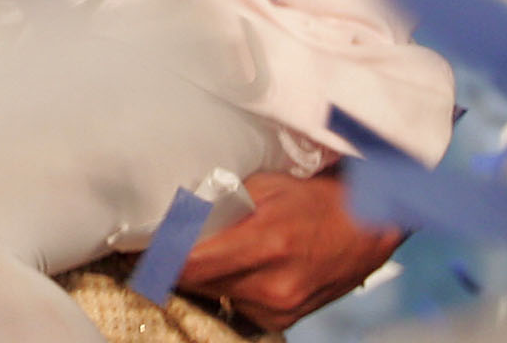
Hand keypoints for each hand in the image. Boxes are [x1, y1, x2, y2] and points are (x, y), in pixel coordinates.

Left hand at [177, 169, 403, 330]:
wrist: (367, 227)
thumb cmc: (314, 197)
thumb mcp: (266, 186)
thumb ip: (222, 203)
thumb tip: (178, 216)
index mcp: (266, 242)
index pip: (191, 262)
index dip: (160, 255)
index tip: (139, 243)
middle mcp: (272, 283)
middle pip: (196, 283)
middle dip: (173, 265)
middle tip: (156, 245)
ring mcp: (279, 306)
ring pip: (213, 296)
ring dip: (198, 278)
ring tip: (196, 251)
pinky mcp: (285, 319)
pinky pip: (237, 307)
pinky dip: (226, 288)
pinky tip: (231, 268)